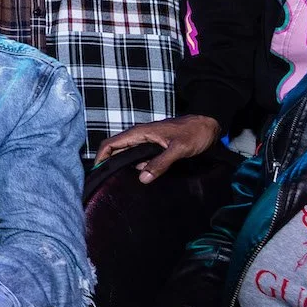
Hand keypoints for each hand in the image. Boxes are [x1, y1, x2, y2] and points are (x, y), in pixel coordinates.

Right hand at [95, 114, 221, 182]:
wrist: (209, 124)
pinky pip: (139, 158)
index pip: (111, 144)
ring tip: (117, 182)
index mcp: (140, 133)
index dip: (100, 157)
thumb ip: (160, 163)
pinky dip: (136, 167)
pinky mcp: (154, 147)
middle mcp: (140, 136)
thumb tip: (142, 177)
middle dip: (107, 164)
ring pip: (127, 155)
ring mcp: (147, 142)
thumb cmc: (194, 132)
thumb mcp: (178, 149)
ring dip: (121, 166)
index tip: (97, 173)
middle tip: (104, 182)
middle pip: (115, 150)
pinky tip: (140, 177)